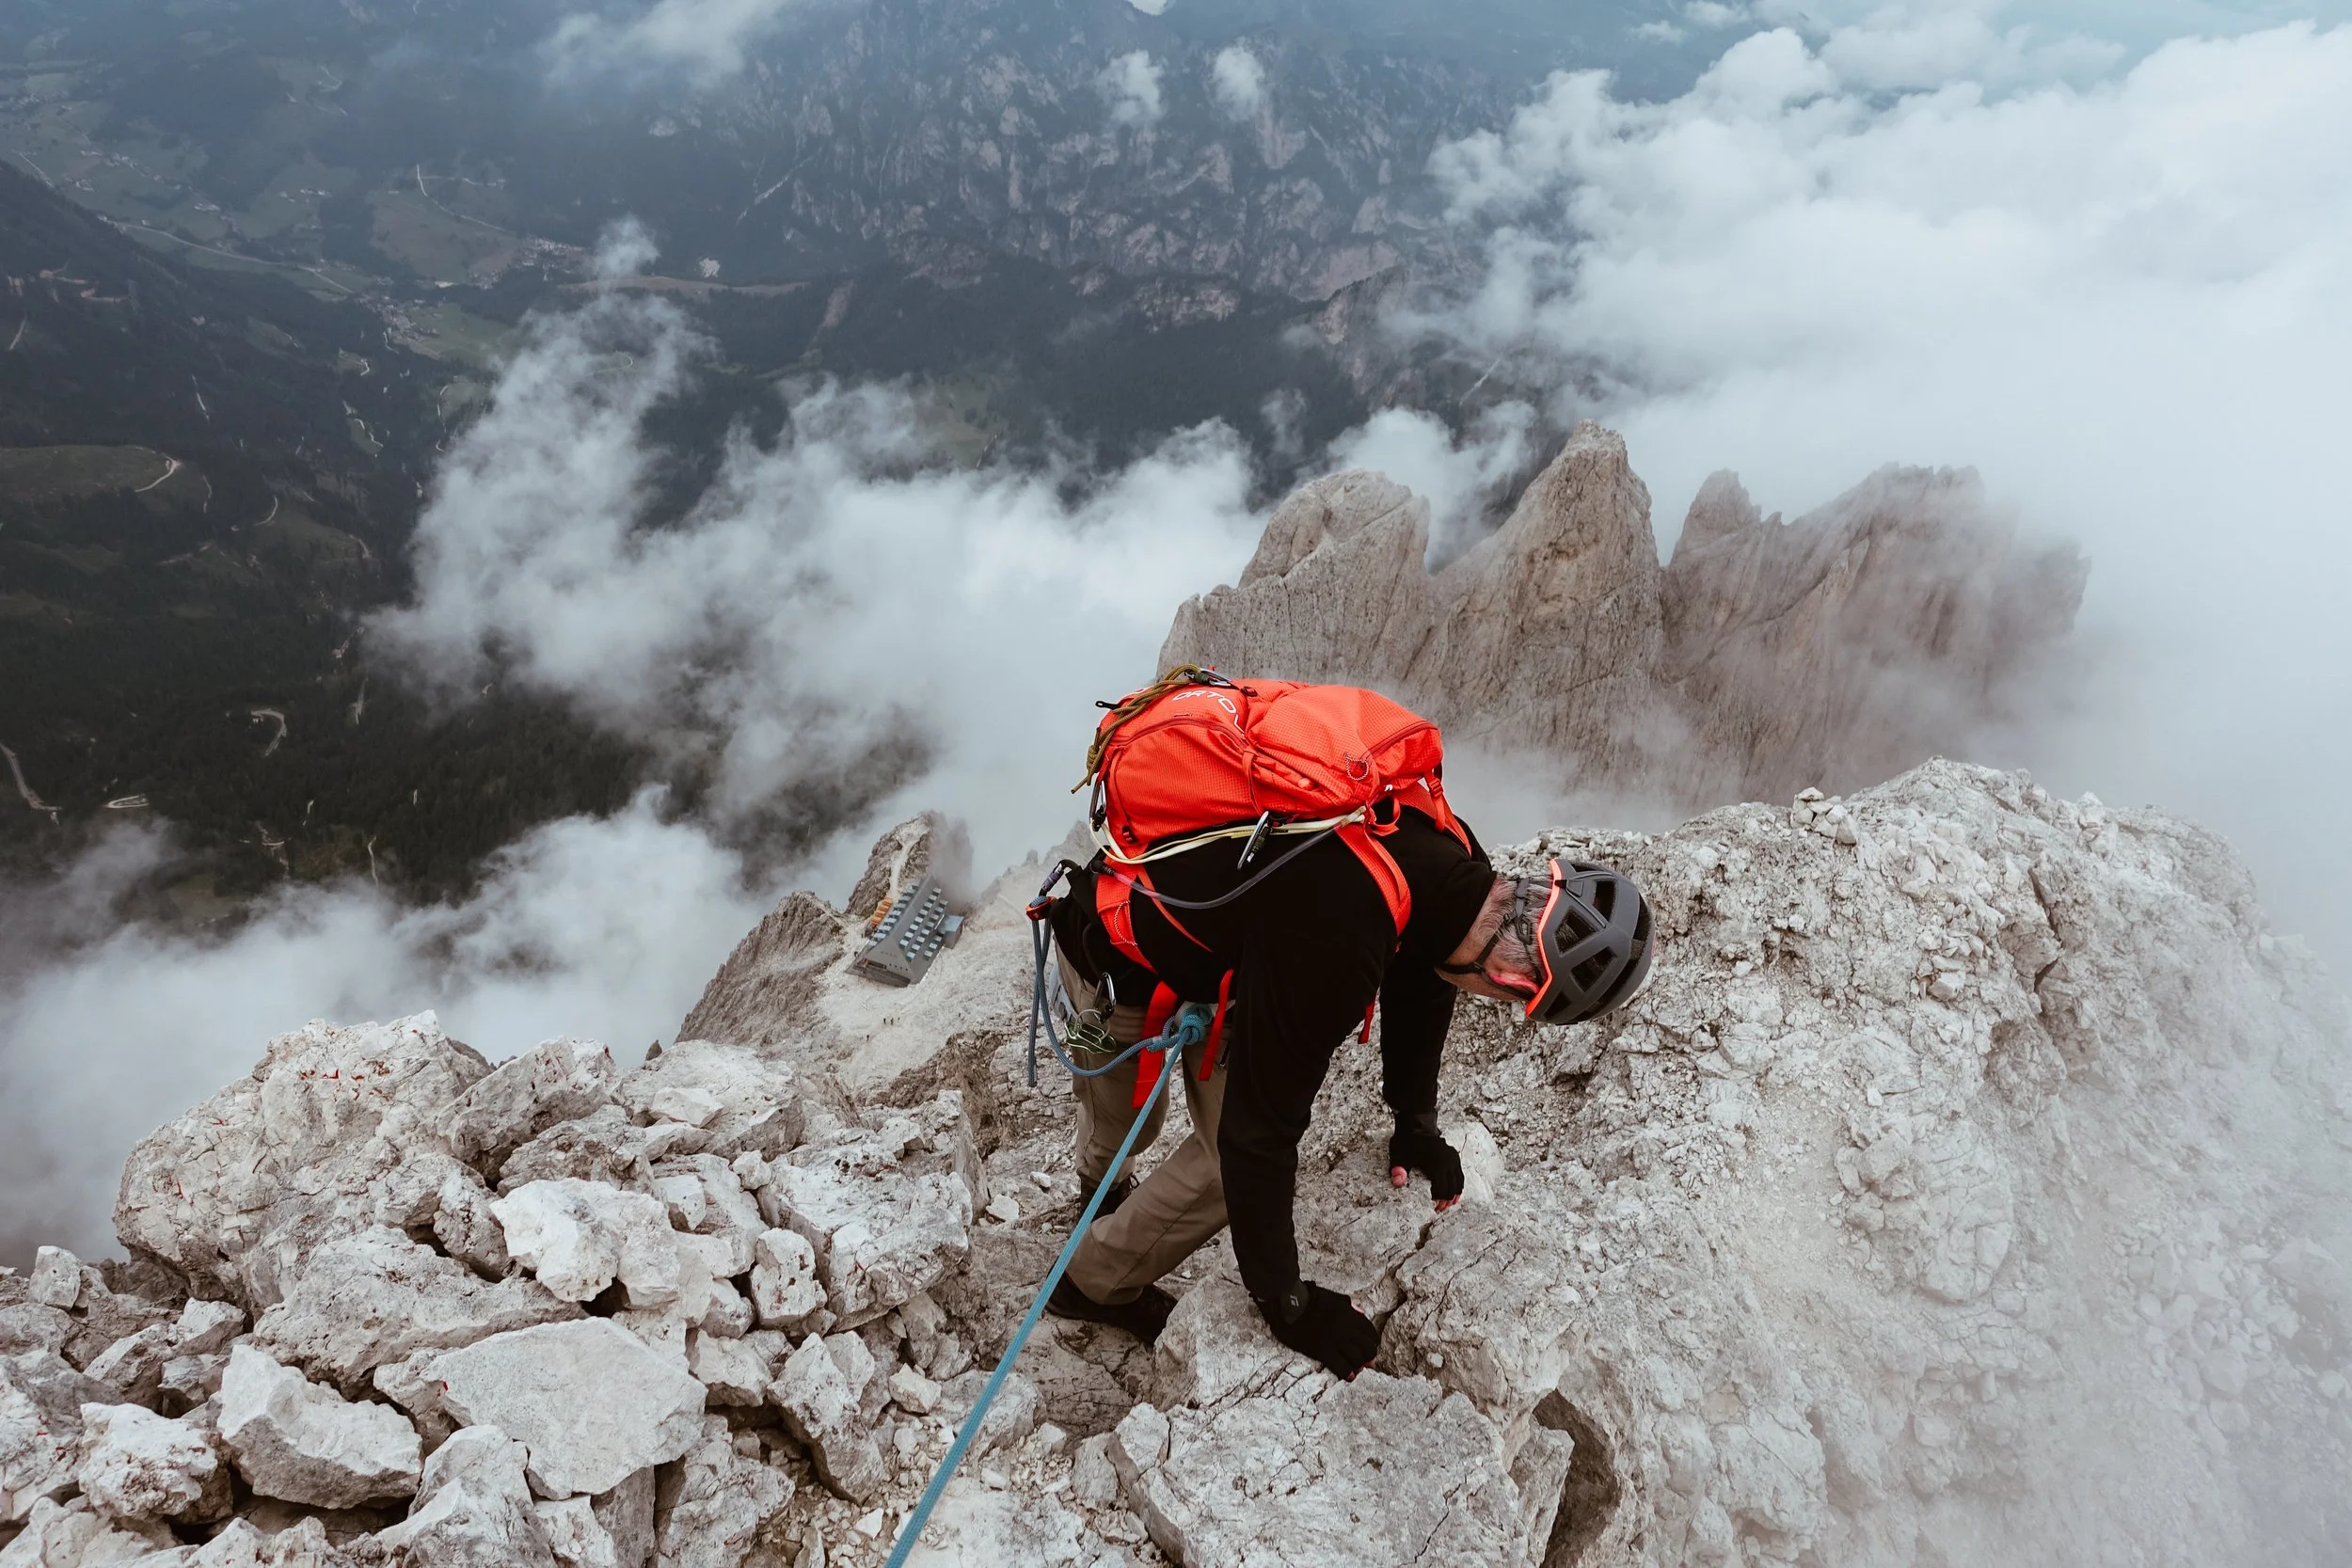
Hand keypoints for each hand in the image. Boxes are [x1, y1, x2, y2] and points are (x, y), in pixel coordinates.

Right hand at [1259, 1282, 1379, 1377]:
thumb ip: (1349, 1306)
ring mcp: (1335, 1340)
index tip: (1369, 1348)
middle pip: (1368, 1348)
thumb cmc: (1310, 1298)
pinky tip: (1348, 1376)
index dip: (1372, 1342)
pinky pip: (1341, 1366)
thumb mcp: (1334, 1297)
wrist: (1290, 1303)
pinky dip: (1347, 1373)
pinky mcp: (1322, 1350)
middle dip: (1368, 1356)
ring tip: (1356, 1370)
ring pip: (1357, 1359)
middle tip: (1366, 1361)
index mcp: (1349, 1314)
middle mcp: (1346, 1328)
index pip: (1370, 1332)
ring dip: (1359, 1366)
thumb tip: (1361, 1313)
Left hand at [1388, 1126, 1464, 1208]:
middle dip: (1447, 1201)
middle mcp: (1449, 1162)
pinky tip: (1451, 1191)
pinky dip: (1457, 1185)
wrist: (1415, 1124)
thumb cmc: (1406, 1142)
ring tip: (1447, 1203)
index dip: (1439, 1202)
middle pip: (1453, 1189)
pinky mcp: (1454, 1155)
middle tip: (1439, 1209)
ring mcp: (1453, 1158)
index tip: (1433, 1208)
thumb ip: (1398, 1171)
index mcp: (1437, 1166)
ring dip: (1454, 1194)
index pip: (1443, 1191)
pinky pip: (1460, 1174)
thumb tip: (1398, 1183)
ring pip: (1459, 1183)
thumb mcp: (1399, 1158)